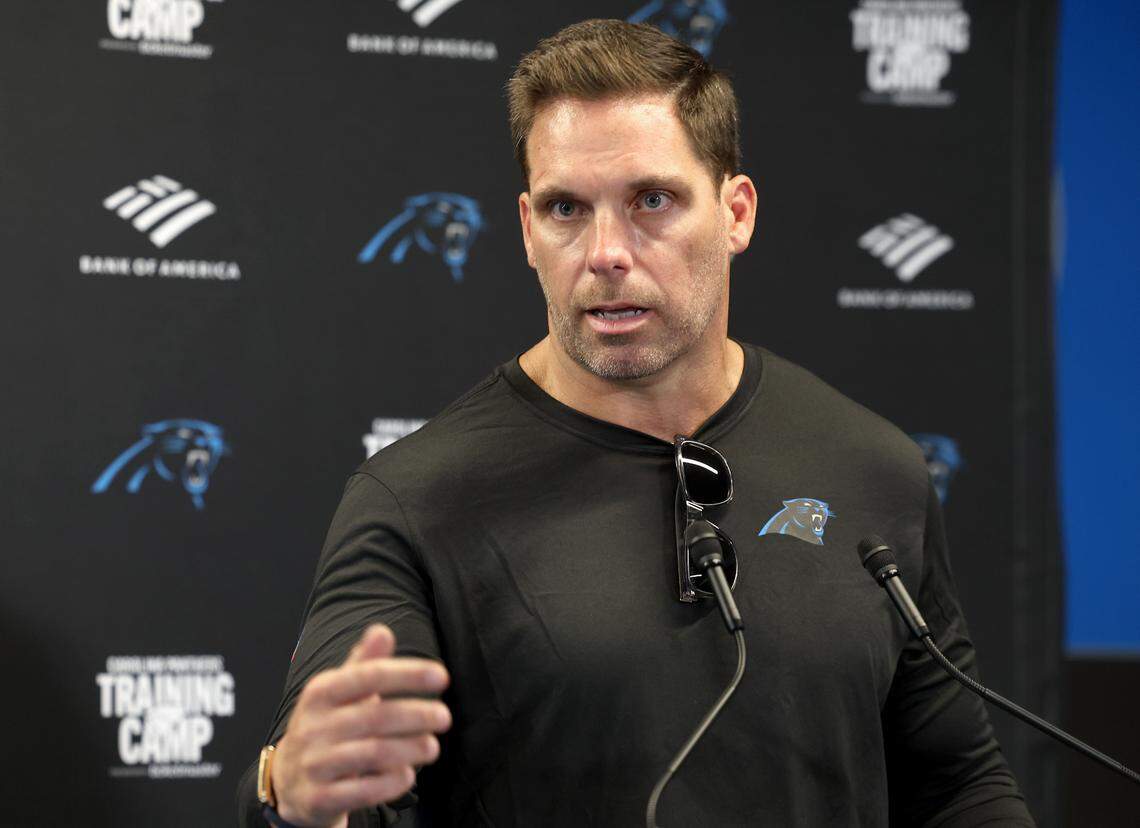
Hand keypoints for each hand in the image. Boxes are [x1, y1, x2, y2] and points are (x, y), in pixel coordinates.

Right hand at [271, 624, 451, 827]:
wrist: (288, 781)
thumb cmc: (326, 728)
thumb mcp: (339, 693)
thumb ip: (364, 664)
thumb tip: (382, 631)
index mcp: (321, 692)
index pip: (370, 675)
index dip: (408, 674)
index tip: (442, 676)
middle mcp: (313, 725)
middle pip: (376, 716)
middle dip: (417, 715)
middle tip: (445, 717)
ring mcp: (314, 763)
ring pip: (372, 754)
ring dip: (410, 749)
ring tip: (432, 747)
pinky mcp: (318, 797)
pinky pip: (363, 791)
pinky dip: (391, 782)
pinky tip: (408, 774)